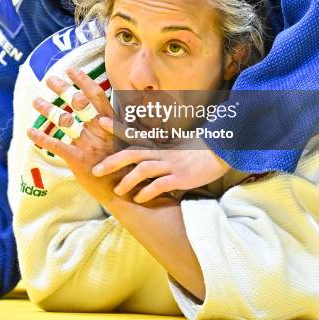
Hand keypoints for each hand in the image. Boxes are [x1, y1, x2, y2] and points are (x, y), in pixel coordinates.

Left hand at [30, 67, 124, 205]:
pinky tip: (30, 131)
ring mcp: (89, 144)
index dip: (83, 80)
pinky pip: (57, 145)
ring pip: (65, 121)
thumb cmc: (128, 165)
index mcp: (112, 123)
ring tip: (35, 100)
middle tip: (49, 79)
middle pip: (78, 103)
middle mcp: (99, 130)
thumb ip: (118, 125)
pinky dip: (42, 138)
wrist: (126, 190)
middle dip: (63, 89)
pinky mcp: (78, 160)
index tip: (71, 69)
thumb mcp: (130, 140)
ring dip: (48, 109)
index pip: (96, 95)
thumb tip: (107, 113)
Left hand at [92, 122, 229, 202]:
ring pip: (143, 169)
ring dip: (127, 180)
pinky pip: (160, 184)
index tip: (100, 121)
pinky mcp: (181, 177)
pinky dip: (147, 192)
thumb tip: (145, 157)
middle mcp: (163, 153)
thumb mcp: (177, 147)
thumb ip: (161, 150)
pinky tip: (139, 199)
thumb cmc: (199, 151)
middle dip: (112, 162)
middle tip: (96, 170)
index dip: (117, 127)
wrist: (223, 152)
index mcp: (160, 145)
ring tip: (118, 190)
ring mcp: (172, 164)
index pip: (134, 134)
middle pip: (132, 153)